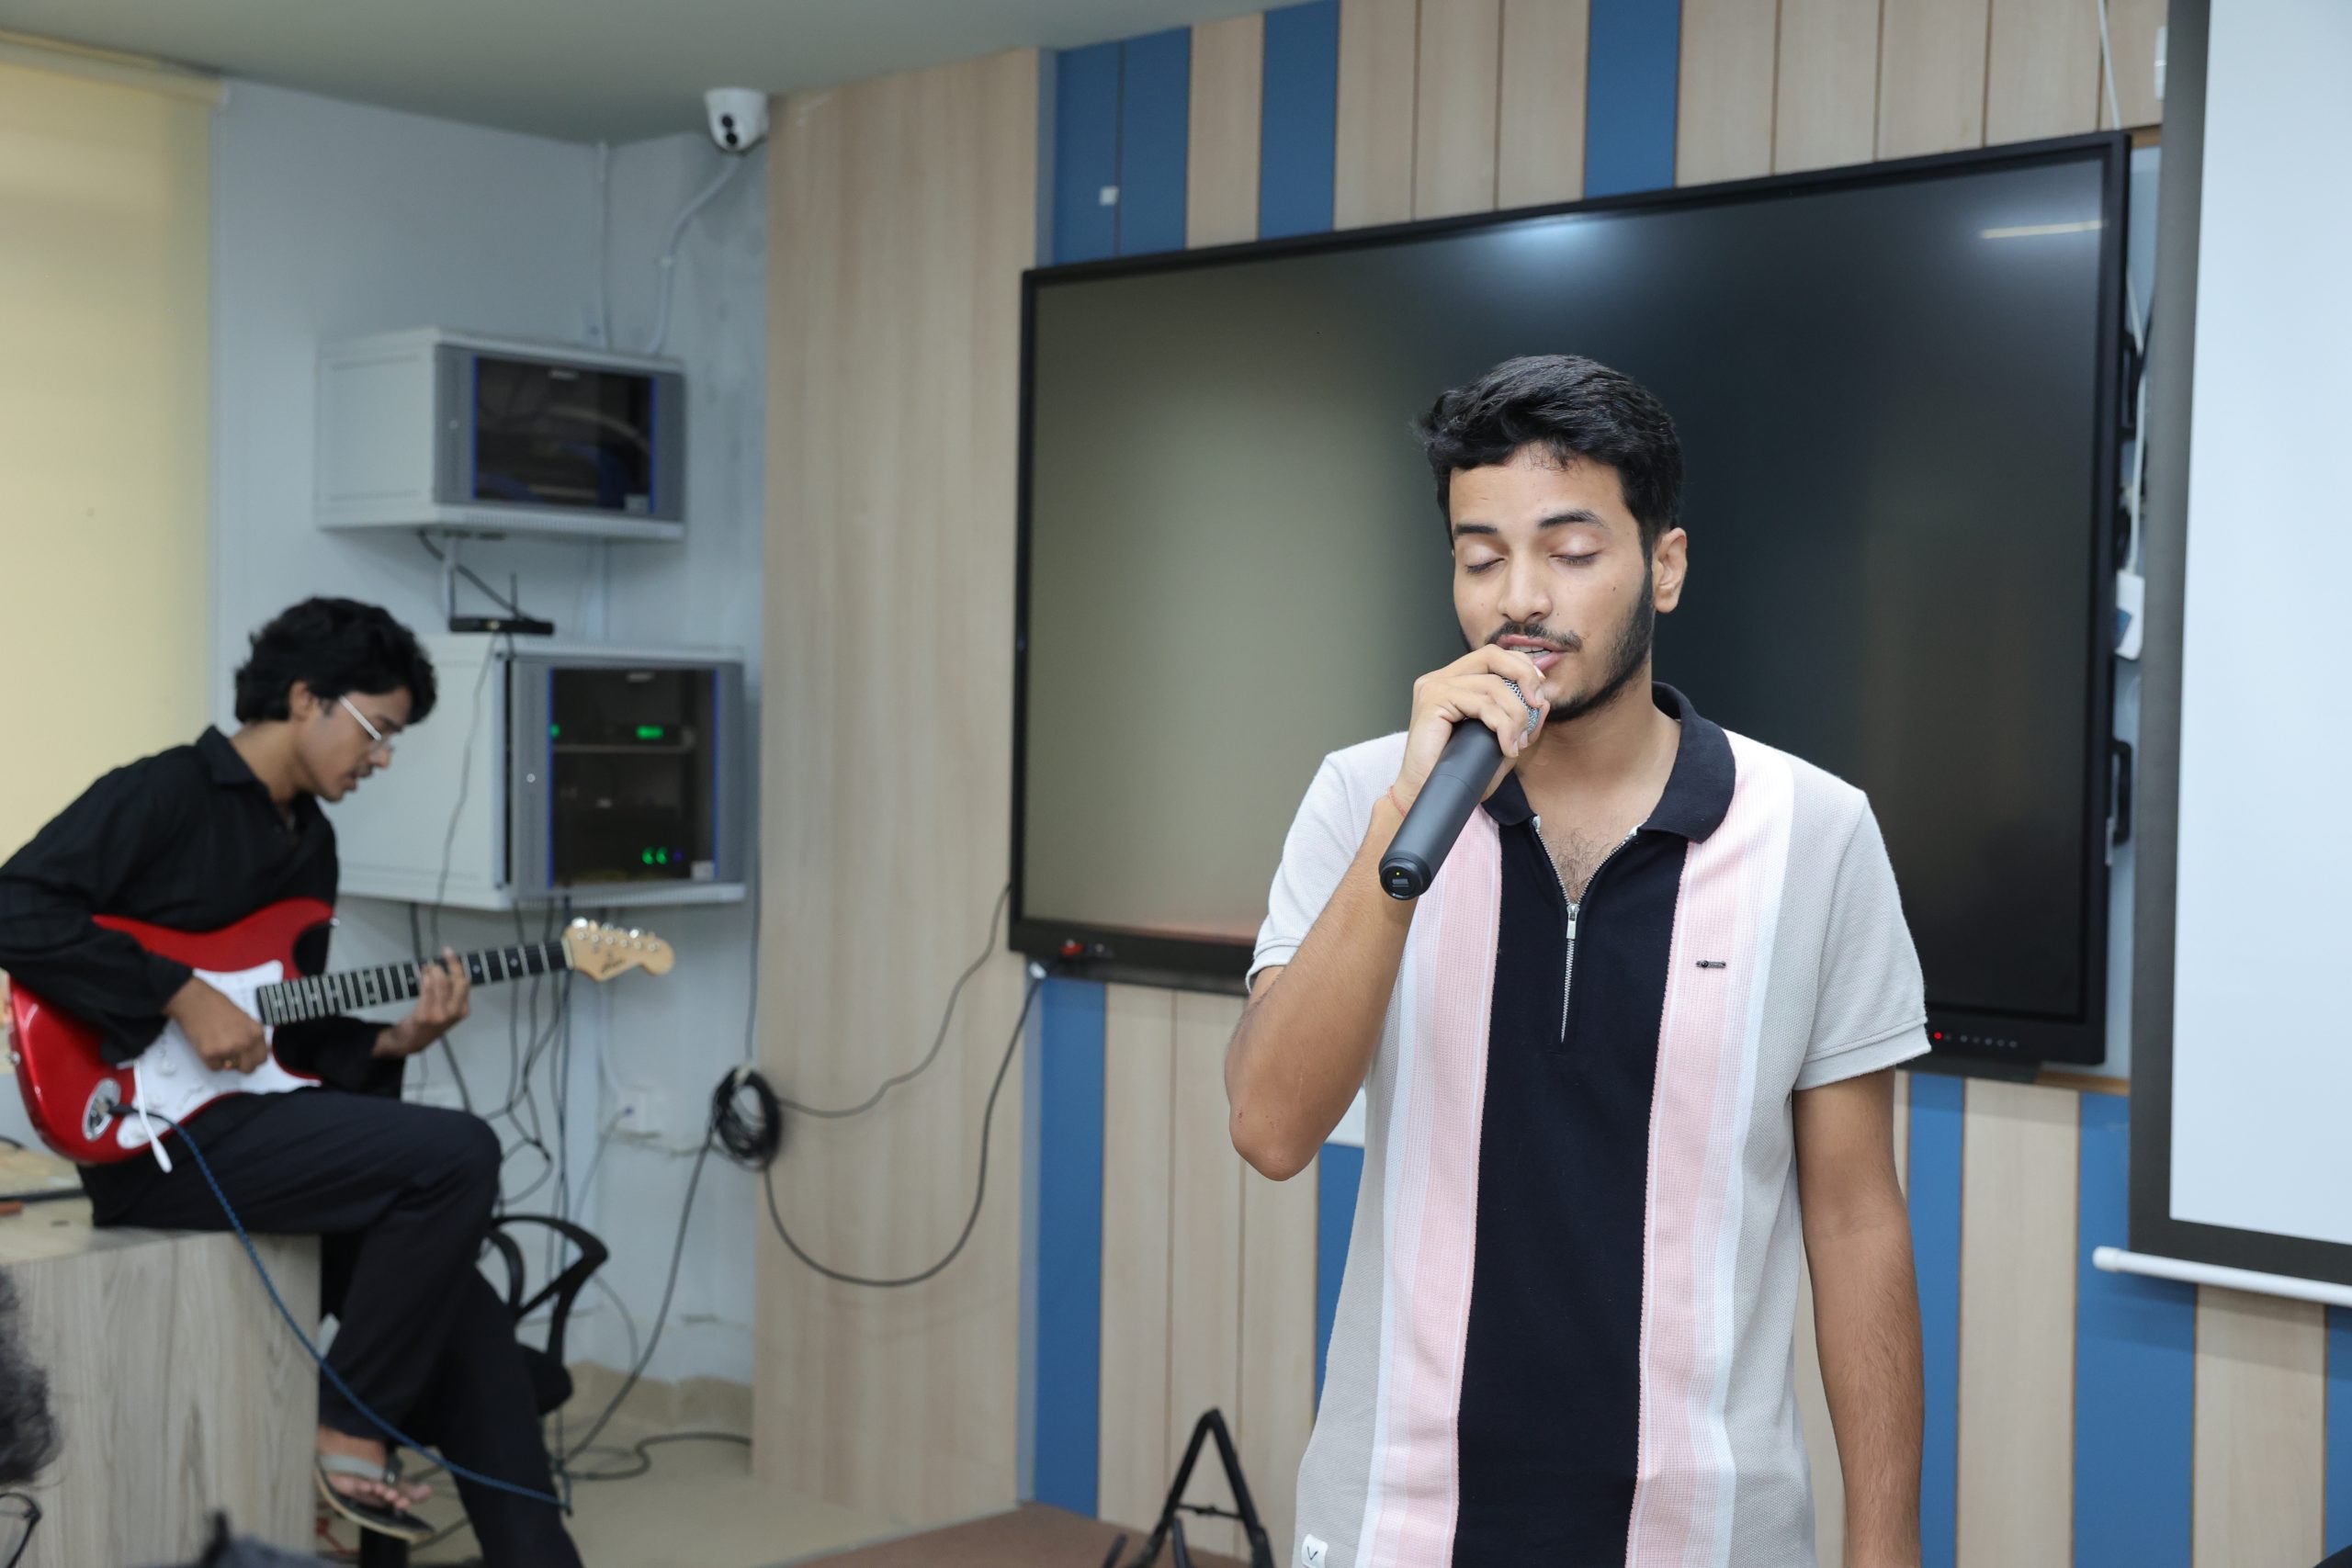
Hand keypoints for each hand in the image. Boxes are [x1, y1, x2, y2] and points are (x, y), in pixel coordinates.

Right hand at [166, 977, 268, 1073]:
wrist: (195, 1001)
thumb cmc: (218, 1006)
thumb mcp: (245, 1019)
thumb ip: (251, 1036)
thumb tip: (255, 1052)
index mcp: (256, 1033)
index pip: (262, 1058)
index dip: (253, 1059)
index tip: (246, 1057)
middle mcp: (245, 1043)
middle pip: (248, 1068)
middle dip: (240, 1065)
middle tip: (231, 1055)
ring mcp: (228, 1049)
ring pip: (229, 1068)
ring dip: (223, 1059)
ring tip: (216, 1042)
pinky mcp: (210, 1054)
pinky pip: (214, 1067)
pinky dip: (210, 1060)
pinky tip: (207, 1044)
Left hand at [376, 949, 471, 1058]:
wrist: (412, 1041)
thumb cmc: (430, 1023)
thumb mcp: (448, 1011)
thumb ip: (453, 994)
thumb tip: (451, 968)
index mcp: (464, 1010)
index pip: (465, 982)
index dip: (456, 965)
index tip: (449, 952)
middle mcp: (455, 1012)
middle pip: (457, 980)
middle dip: (446, 966)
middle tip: (435, 963)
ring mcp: (440, 1014)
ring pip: (441, 982)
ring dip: (432, 970)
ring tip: (426, 969)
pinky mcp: (425, 1015)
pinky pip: (427, 988)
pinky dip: (424, 977)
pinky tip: (421, 975)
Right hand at [1391, 645, 1549, 811]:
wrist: (1428, 796)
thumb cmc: (1458, 774)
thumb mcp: (1500, 745)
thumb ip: (1520, 723)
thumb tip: (1544, 702)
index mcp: (1454, 682)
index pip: (1493, 656)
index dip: (1522, 667)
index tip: (1538, 694)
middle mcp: (1441, 678)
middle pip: (1492, 655)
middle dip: (1523, 676)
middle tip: (1537, 705)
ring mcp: (1434, 687)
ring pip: (1493, 685)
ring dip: (1516, 715)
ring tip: (1517, 743)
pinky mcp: (1433, 700)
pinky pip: (1482, 704)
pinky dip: (1503, 726)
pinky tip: (1506, 748)